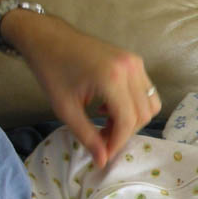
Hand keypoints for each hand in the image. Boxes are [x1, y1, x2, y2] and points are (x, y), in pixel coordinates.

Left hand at [8, 13, 159, 166]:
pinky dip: (133, 105)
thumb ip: (87, 136)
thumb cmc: (52, 71)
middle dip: (125, 132)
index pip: (128, 121)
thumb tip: (102, 160)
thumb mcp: (65, 108)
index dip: (118, 142)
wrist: (47, 37)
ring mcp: (136, 61)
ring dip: (132, 119)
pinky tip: (109, 107)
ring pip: (150, 103)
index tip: (104, 153)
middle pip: (143, 114)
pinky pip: (146, 90)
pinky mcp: (135, 60)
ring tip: (106, 123)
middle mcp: (131, 68)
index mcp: (112, 78)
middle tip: (102, 139)